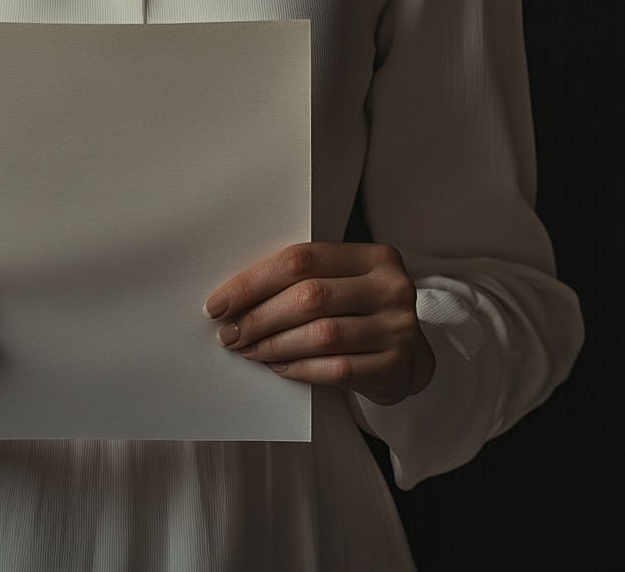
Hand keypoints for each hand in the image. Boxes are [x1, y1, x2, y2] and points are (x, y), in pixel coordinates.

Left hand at [203, 242, 435, 405]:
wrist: (406, 358)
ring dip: (273, 344)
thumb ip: (299, 281)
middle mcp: (391, 288)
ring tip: (247, 349)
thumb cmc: (356, 313)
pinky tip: (277, 367)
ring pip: (321, 335)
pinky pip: (336, 369)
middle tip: (227, 333)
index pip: (302, 259)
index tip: (218, 303)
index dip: (253, 281)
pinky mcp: (395, 368)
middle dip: (258, 316)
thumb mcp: (339, 284)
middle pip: (309, 297)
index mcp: (373, 256)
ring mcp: (398, 329)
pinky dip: (299, 368)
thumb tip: (231, 298)